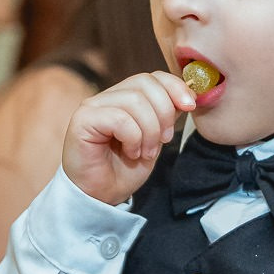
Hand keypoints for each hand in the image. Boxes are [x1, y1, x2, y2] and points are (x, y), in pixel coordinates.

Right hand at [62, 71, 196, 204]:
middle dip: (164, 112)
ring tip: (145, 152)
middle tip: (164, 140)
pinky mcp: (82, 120)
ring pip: (135, 101)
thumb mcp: (155, 139)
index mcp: (124, 97)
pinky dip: (133, 138)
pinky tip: (130, 153)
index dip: (175, 87)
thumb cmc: (124, 170)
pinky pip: (120, 118)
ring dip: (149, 131)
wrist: (101, 197)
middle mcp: (107, 97)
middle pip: (146, 83)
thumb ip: (166, 116)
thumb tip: (187, 97)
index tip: (190, 106)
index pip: (153, 77)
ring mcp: (93, 106)